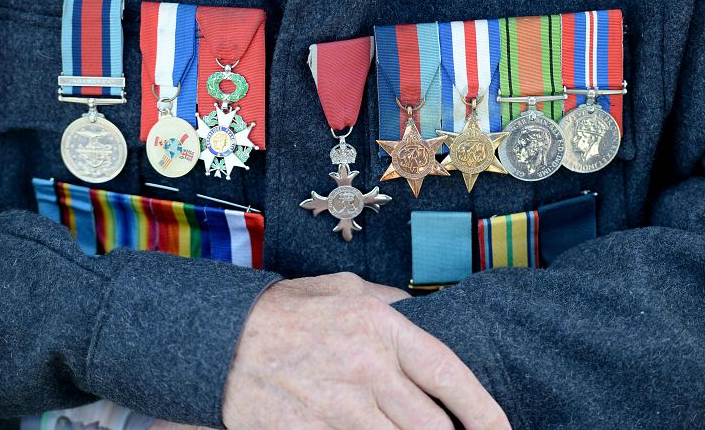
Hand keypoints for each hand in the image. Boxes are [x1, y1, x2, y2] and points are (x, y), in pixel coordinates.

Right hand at [222, 272, 509, 428]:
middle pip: (432, 426)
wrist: (220, 340)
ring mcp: (339, 407)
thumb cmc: (285, 312)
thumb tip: (429, 317)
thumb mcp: (344, 288)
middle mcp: (367, 368)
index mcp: (380, 326)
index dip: (485, 411)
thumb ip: (392, 303)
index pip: (449, 374)